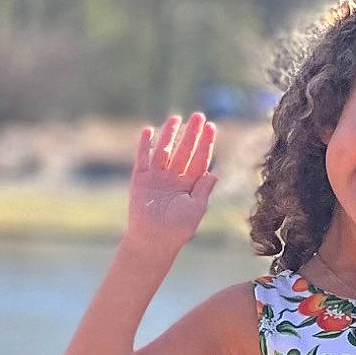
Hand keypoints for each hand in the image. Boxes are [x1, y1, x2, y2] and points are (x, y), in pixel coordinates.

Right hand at [125, 113, 218, 254]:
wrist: (154, 240)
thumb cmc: (178, 229)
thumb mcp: (196, 208)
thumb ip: (203, 189)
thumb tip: (214, 173)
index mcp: (190, 184)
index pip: (199, 159)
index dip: (205, 143)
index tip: (211, 126)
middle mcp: (174, 178)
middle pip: (184, 150)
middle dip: (191, 133)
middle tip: (198, 115)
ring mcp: (157, 177)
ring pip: (164, 150)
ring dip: (169, 134)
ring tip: (176, 118)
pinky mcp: (141, 179)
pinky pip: (143, 159)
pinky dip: (145, 145)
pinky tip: (149, 131)